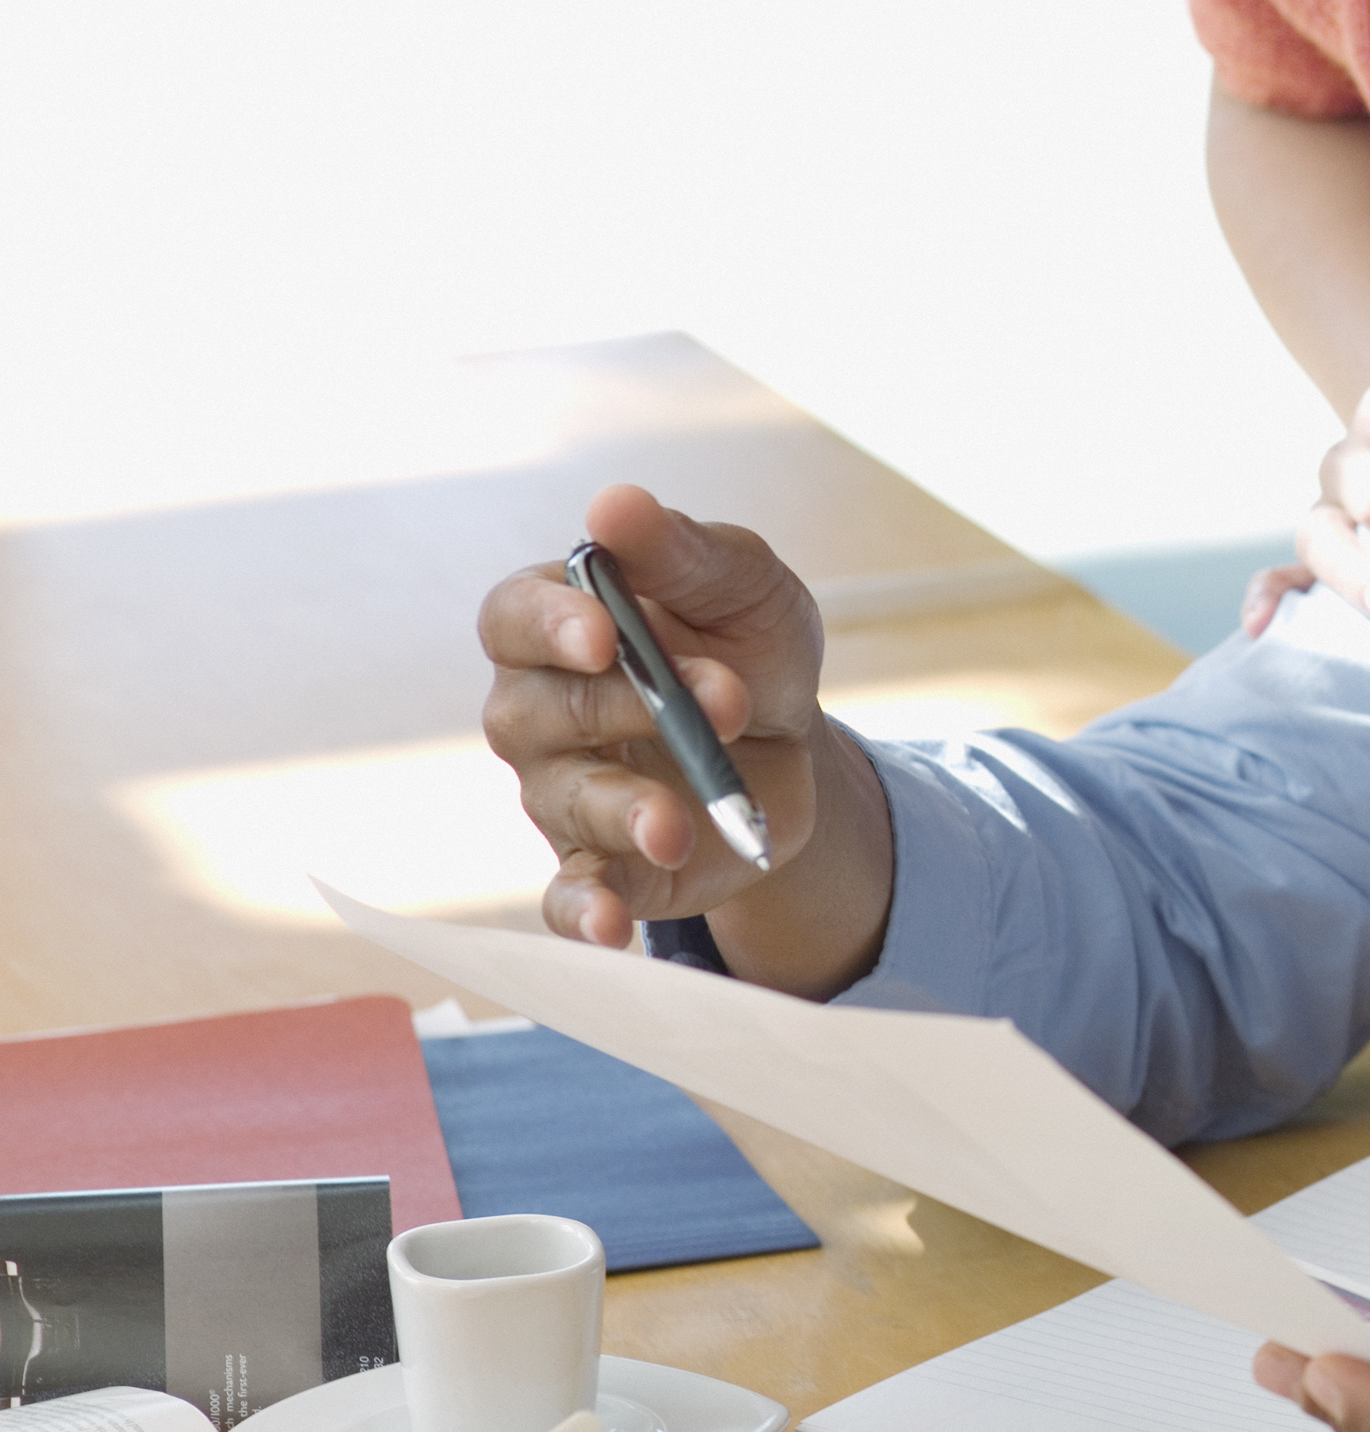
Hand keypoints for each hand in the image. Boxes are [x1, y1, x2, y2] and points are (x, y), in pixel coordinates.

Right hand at [474, 484, 892, 991]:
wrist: (795, 741)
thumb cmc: (748, 642)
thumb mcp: (744, 585)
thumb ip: (682, 551)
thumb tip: (612, 505)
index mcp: (558, 626)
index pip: (512, 618)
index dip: (548, 626)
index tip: (601, 636)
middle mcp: (537, 712)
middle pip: (539, 712)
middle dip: (634, 708)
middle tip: (725, 702)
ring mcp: (560, 792)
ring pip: (565, 801)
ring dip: (627, 810)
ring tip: (679, 822)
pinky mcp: (601, 865)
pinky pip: (569, 896)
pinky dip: (584, 913)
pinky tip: (609, 926)